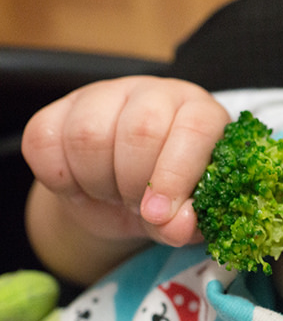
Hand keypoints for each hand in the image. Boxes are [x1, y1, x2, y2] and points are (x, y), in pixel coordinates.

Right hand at [22, 76, 229, 249]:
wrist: (121, 198)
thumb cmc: (167, 199)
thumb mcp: (184, 217)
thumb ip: (188, 223)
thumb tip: (177, 226)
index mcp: (201, 114)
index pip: (195, 130)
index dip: (175, 176)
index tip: (158, 214)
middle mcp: (157, 94)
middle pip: (140, 130)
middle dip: (134, 183)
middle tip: (137, 205)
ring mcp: (108, 95)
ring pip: (88, 134)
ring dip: (97, 181)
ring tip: (112, 194)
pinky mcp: (62, 108)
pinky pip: (44, 139)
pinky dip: (58, 176)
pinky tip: (80, 186)